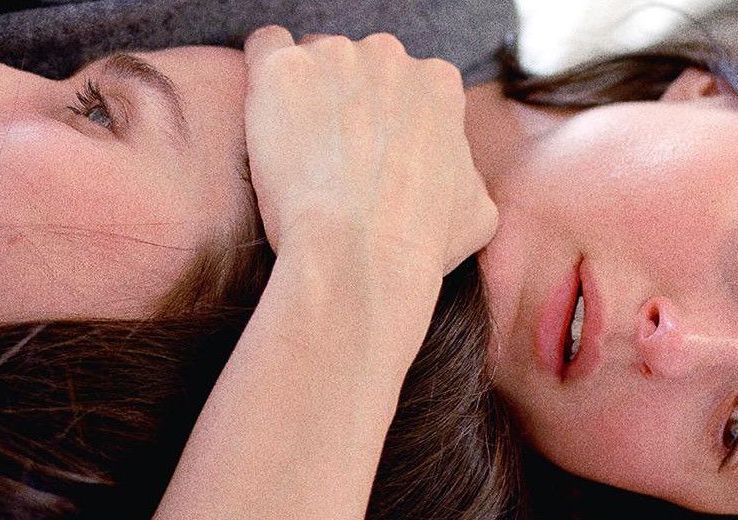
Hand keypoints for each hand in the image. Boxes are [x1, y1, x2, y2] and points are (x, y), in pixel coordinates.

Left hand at [240, 26, 497, 283]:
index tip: (364, 153)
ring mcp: (334, 56)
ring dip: (302, 94)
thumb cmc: (418, 244)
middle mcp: (389, 56)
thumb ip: (464, 174)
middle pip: (355, 65)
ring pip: (311, 58)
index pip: (402, 82)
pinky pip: (265, 48)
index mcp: (437, 83)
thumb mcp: (475, 211)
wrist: (360, 254)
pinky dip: (262, 77)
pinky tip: (264, 115)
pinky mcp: (283, 70)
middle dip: (341, 101)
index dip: (380, 119)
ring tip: (293, 150)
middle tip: (327, 155)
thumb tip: (454, 174)